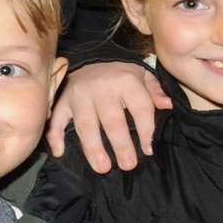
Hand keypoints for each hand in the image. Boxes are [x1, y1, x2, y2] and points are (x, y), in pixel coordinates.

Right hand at [45, 61, 170, 172]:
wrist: (91, 55)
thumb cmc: (120, 71)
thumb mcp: (142, 74)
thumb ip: (154, 91)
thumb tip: (167, 106)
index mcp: (126, 81)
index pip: (139, 108)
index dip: (146, 130)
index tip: (148, 150)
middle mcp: (103, 88)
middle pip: (112, 120)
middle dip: (121, 145)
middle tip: (128, 165)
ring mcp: (81, 95)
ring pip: (86, 124)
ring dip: (93, 148)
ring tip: (102, 168)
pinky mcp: (64, 100)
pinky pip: (57, 119)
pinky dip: (54, 135)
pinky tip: (59, 152)